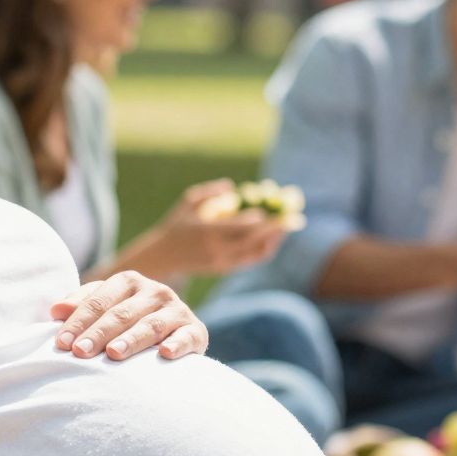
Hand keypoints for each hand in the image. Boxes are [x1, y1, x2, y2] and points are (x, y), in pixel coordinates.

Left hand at [52, 271, 206, 360]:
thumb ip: (81, 307)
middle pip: (122, 313)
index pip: (99, 301)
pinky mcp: (196, 331)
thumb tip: (55, 311)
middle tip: (80, 352)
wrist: (174, 335)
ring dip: (131, 340)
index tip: (61, 343)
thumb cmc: (128, 325)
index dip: (79, 321)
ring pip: (151, 325)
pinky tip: (164, 353)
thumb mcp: (105, 310)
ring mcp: (177, 310)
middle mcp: (155, 291)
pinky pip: (187, 337)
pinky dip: (177, 344)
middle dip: (99, 333)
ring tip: (113, 354)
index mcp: (129, 282)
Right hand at [147, 179, 290, 276]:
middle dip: (275, 230)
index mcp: (207, 232)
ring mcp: (222, 262)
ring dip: (273, 241)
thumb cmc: (176, 225)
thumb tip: (231, 186)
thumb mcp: (187, 202)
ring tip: (287, 227)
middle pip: (253, 241)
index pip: (238, 227)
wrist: (163, 258)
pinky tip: (274, 238)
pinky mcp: (225, 269)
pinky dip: (264, 249)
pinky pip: (250, 260)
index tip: (272, 210)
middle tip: (292, 218)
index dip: (257, 220)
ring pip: (255, 254)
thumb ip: (209, 193)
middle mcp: (217, 250)